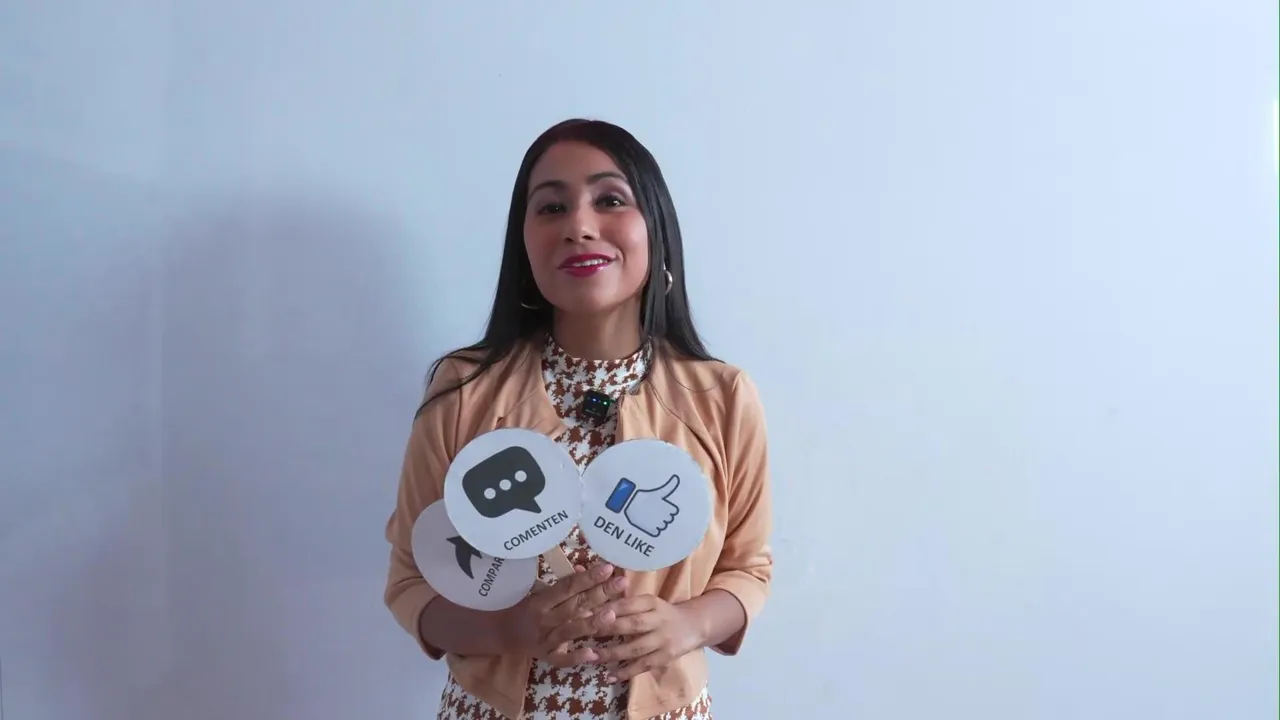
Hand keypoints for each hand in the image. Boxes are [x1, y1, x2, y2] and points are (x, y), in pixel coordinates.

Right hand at [502, 562, 628, 665]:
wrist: (501, 634)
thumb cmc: (523, 608)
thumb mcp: (536, 592)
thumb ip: (560, 585)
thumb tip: (583, 568)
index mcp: (540, 601)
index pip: (567, 587)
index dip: (587, 578)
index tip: (608, 568)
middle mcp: (544, 620)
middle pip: (574, 606)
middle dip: (599, 594)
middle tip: (621, 583)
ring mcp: (546, 640)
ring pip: (571, 631)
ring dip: (591, 624)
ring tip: (613, 614)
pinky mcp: (547, 657)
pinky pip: (562, 659)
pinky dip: (576, 657)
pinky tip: (593, 654)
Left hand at [583, 594, 703, 681]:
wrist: (694, 625)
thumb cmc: (663, 613)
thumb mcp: (649, 602)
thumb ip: (626, 603)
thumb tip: (594, 603)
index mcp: (652, 602)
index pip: (628, 604)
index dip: (608, 609)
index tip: (587, 613)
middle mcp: (659, 619)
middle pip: (631, 625)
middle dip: (607, 629)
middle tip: (584, 633)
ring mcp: (663, 640)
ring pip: (635, 648)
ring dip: (612, 653)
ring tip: (592, 657)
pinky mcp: (666, 657)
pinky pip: (643, 665)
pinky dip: (626, 672)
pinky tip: (609, 676)